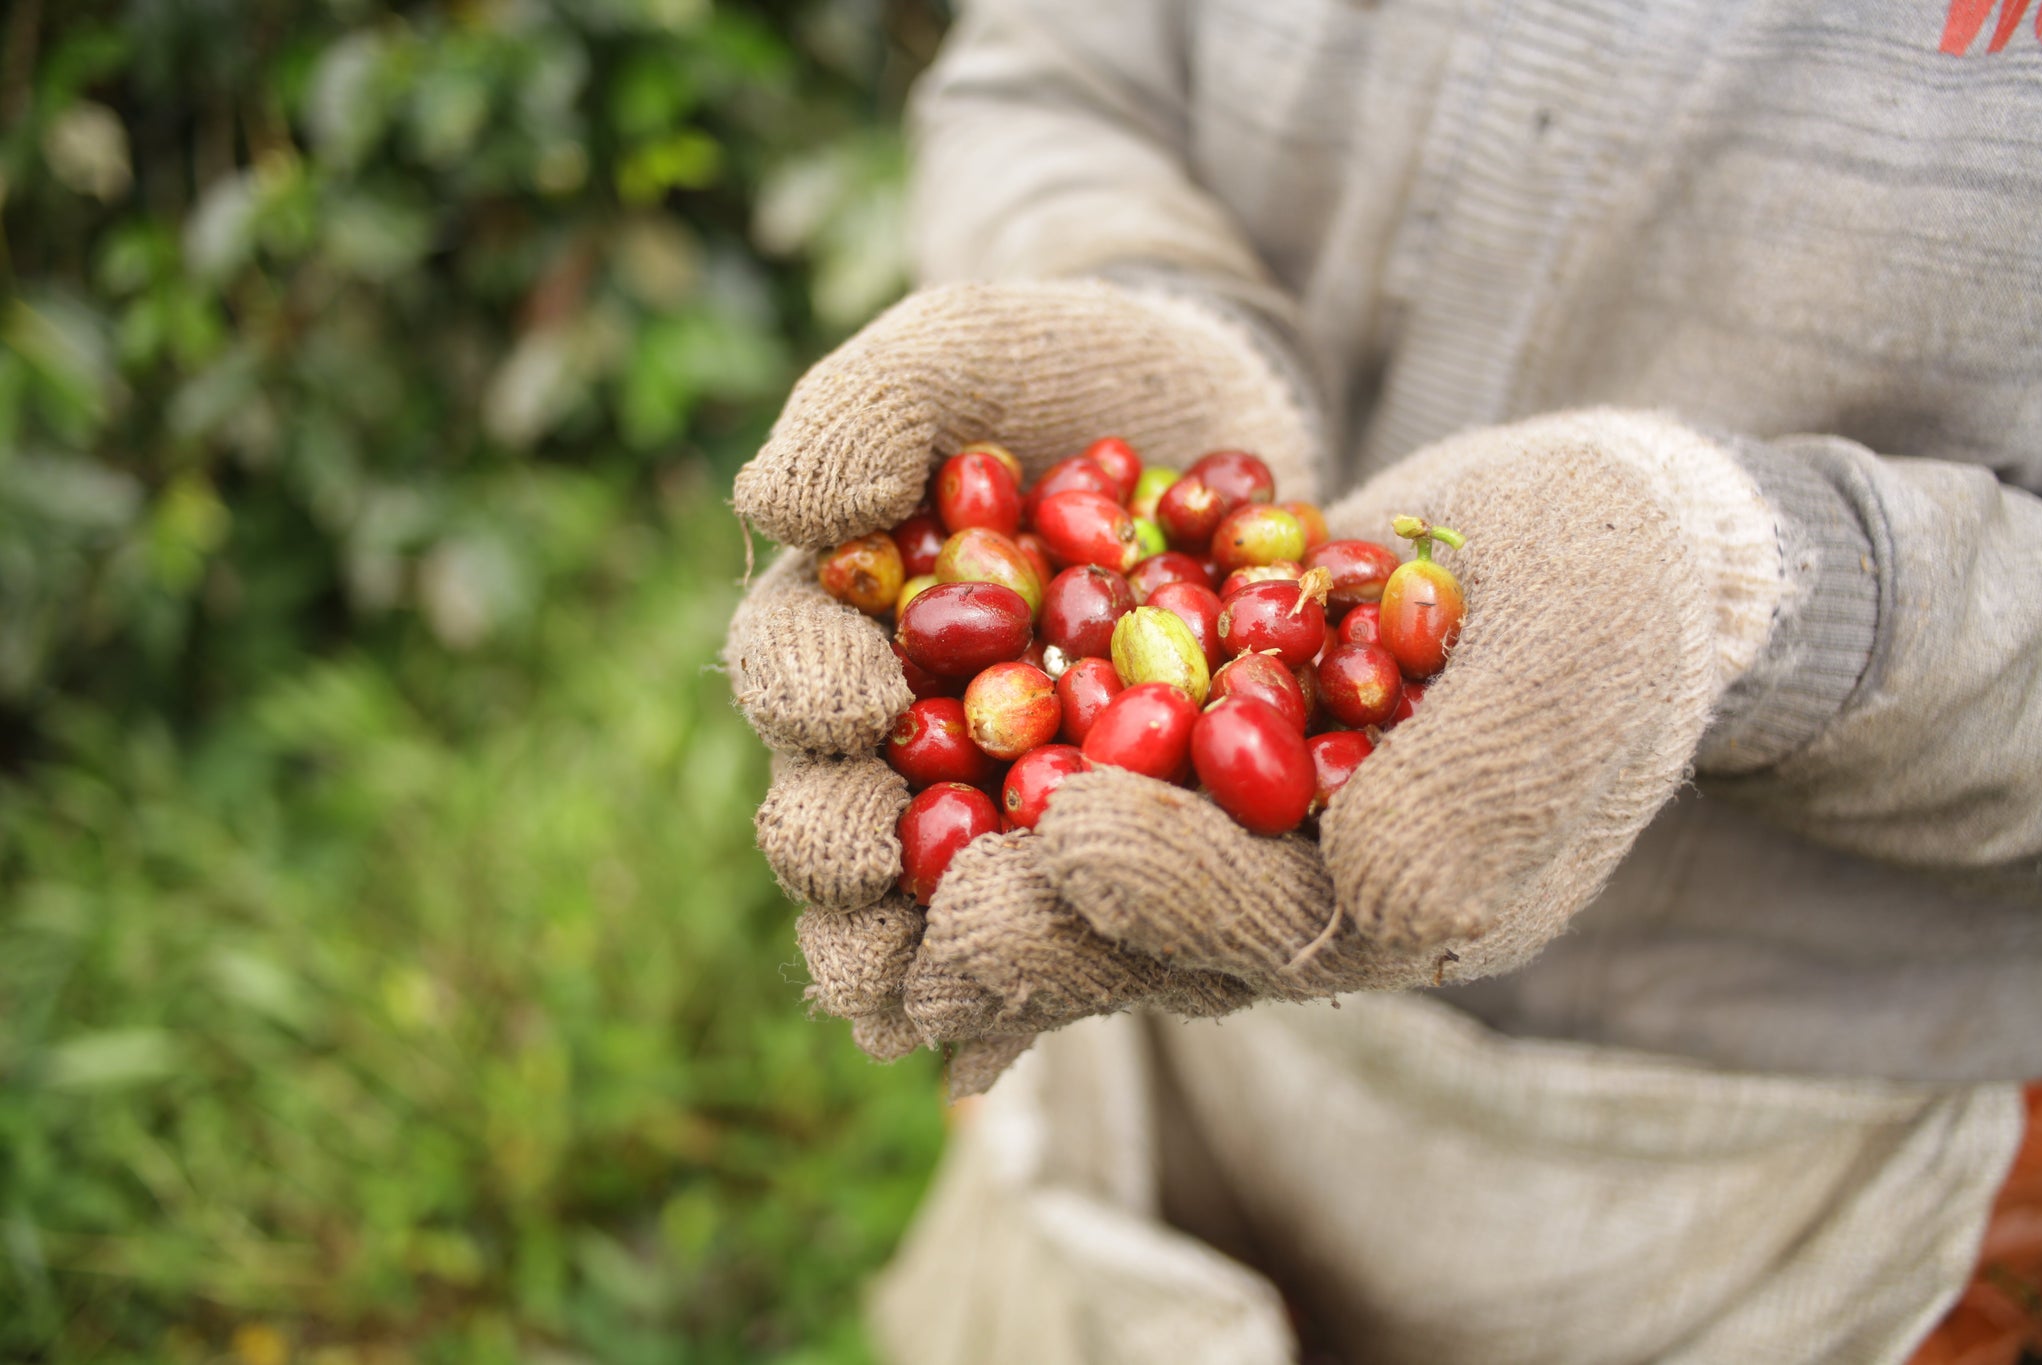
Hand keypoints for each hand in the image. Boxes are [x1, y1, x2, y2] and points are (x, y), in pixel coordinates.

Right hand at [726, 277, 1319, 1091]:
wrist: (1202, 400)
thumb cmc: (1051, 367)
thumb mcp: (956, 351)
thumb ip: (865, 413)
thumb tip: (776, 512)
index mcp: (842, 628)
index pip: (792, 676)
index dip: (806, 698)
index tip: (856, 702)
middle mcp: (903, 739)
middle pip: (840, 828)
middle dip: (841, 857)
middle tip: (875, 867)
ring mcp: (1006, 803)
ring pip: (946, 907)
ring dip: (943, 939)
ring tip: (959, 965)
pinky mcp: (1123, 840)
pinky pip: (1093, 916)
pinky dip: (1081, 955)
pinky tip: (1060, 1012)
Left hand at [734, 293, 1785, 1091]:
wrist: (1604, 546)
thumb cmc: (1613, 607)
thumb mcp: (1571, 678)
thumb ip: (1474, 795)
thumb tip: (1358, 890)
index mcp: (1397, 913)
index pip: (1257, 933)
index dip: (1156, 898)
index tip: (1063, 841)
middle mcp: (1300, 906)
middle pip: (1140, 940)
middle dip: (1030, 926)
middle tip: (929, 895)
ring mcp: (1241, 844)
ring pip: (1083, 885)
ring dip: (969, 876)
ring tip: (862, 847)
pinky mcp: (1190, 766)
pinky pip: (1073, 791)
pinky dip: (983, 777)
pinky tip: (886, 761)